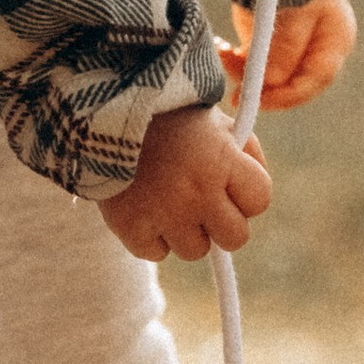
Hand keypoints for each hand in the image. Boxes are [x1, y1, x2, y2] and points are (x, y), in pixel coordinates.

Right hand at [98, 101, 271, 261]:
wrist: (104, 109)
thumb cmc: (167, 116)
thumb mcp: (214, 122)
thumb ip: (243, 153)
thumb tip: (255, 198)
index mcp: (221, 160)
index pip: (260, 200)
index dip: (247, 195)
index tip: (230, 185)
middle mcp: (197, 191)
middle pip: (235, 238)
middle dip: (223, 224)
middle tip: (204, 205)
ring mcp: (163, 213)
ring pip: (195, 251)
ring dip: (185, 231)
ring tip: (168, 201)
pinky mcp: (130, 227)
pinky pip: (155, 253)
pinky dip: (150, 237)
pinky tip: (143, 208)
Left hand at [217, 0, 355, 112]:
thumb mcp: (292, 6)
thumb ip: (284, 45)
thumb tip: (271, 82)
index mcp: (334, 39)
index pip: (315, 79)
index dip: (288, 95)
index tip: (258, 100)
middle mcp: (316, 47)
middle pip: (290, 82)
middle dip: (261, 86)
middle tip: (233, 89)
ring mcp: (291, 46)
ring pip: (267, 74)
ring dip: (243, 70)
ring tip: (222, 52)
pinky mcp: (268, 41)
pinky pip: (251, 61)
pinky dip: (235, 60)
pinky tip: (221, 46)